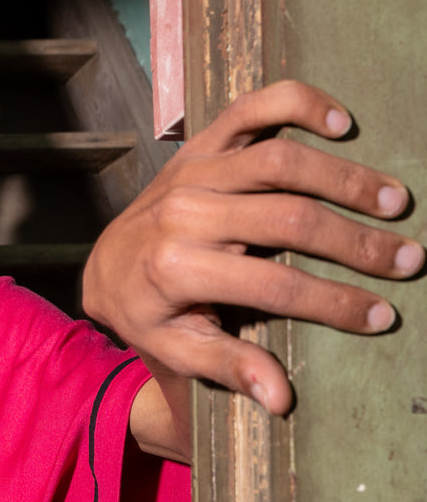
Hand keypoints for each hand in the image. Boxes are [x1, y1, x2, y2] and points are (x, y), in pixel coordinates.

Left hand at [82, 80, 422, 412]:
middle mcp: (185, 212)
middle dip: (356, 242)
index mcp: (177, 268)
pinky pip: (253, 107)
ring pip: (281, 159)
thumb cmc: (150, 312)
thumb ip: (228, 368)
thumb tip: (280, 398)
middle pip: (289, 219)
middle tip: (409, 259)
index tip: (383, 314)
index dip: (334, 303)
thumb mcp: (178, 350)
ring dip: (345, 177)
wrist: (104, 264)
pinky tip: (343, 123)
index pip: (274, 286)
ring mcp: (194, 170)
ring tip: (395, 201)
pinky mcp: (201, 143)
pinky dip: (299, 103)